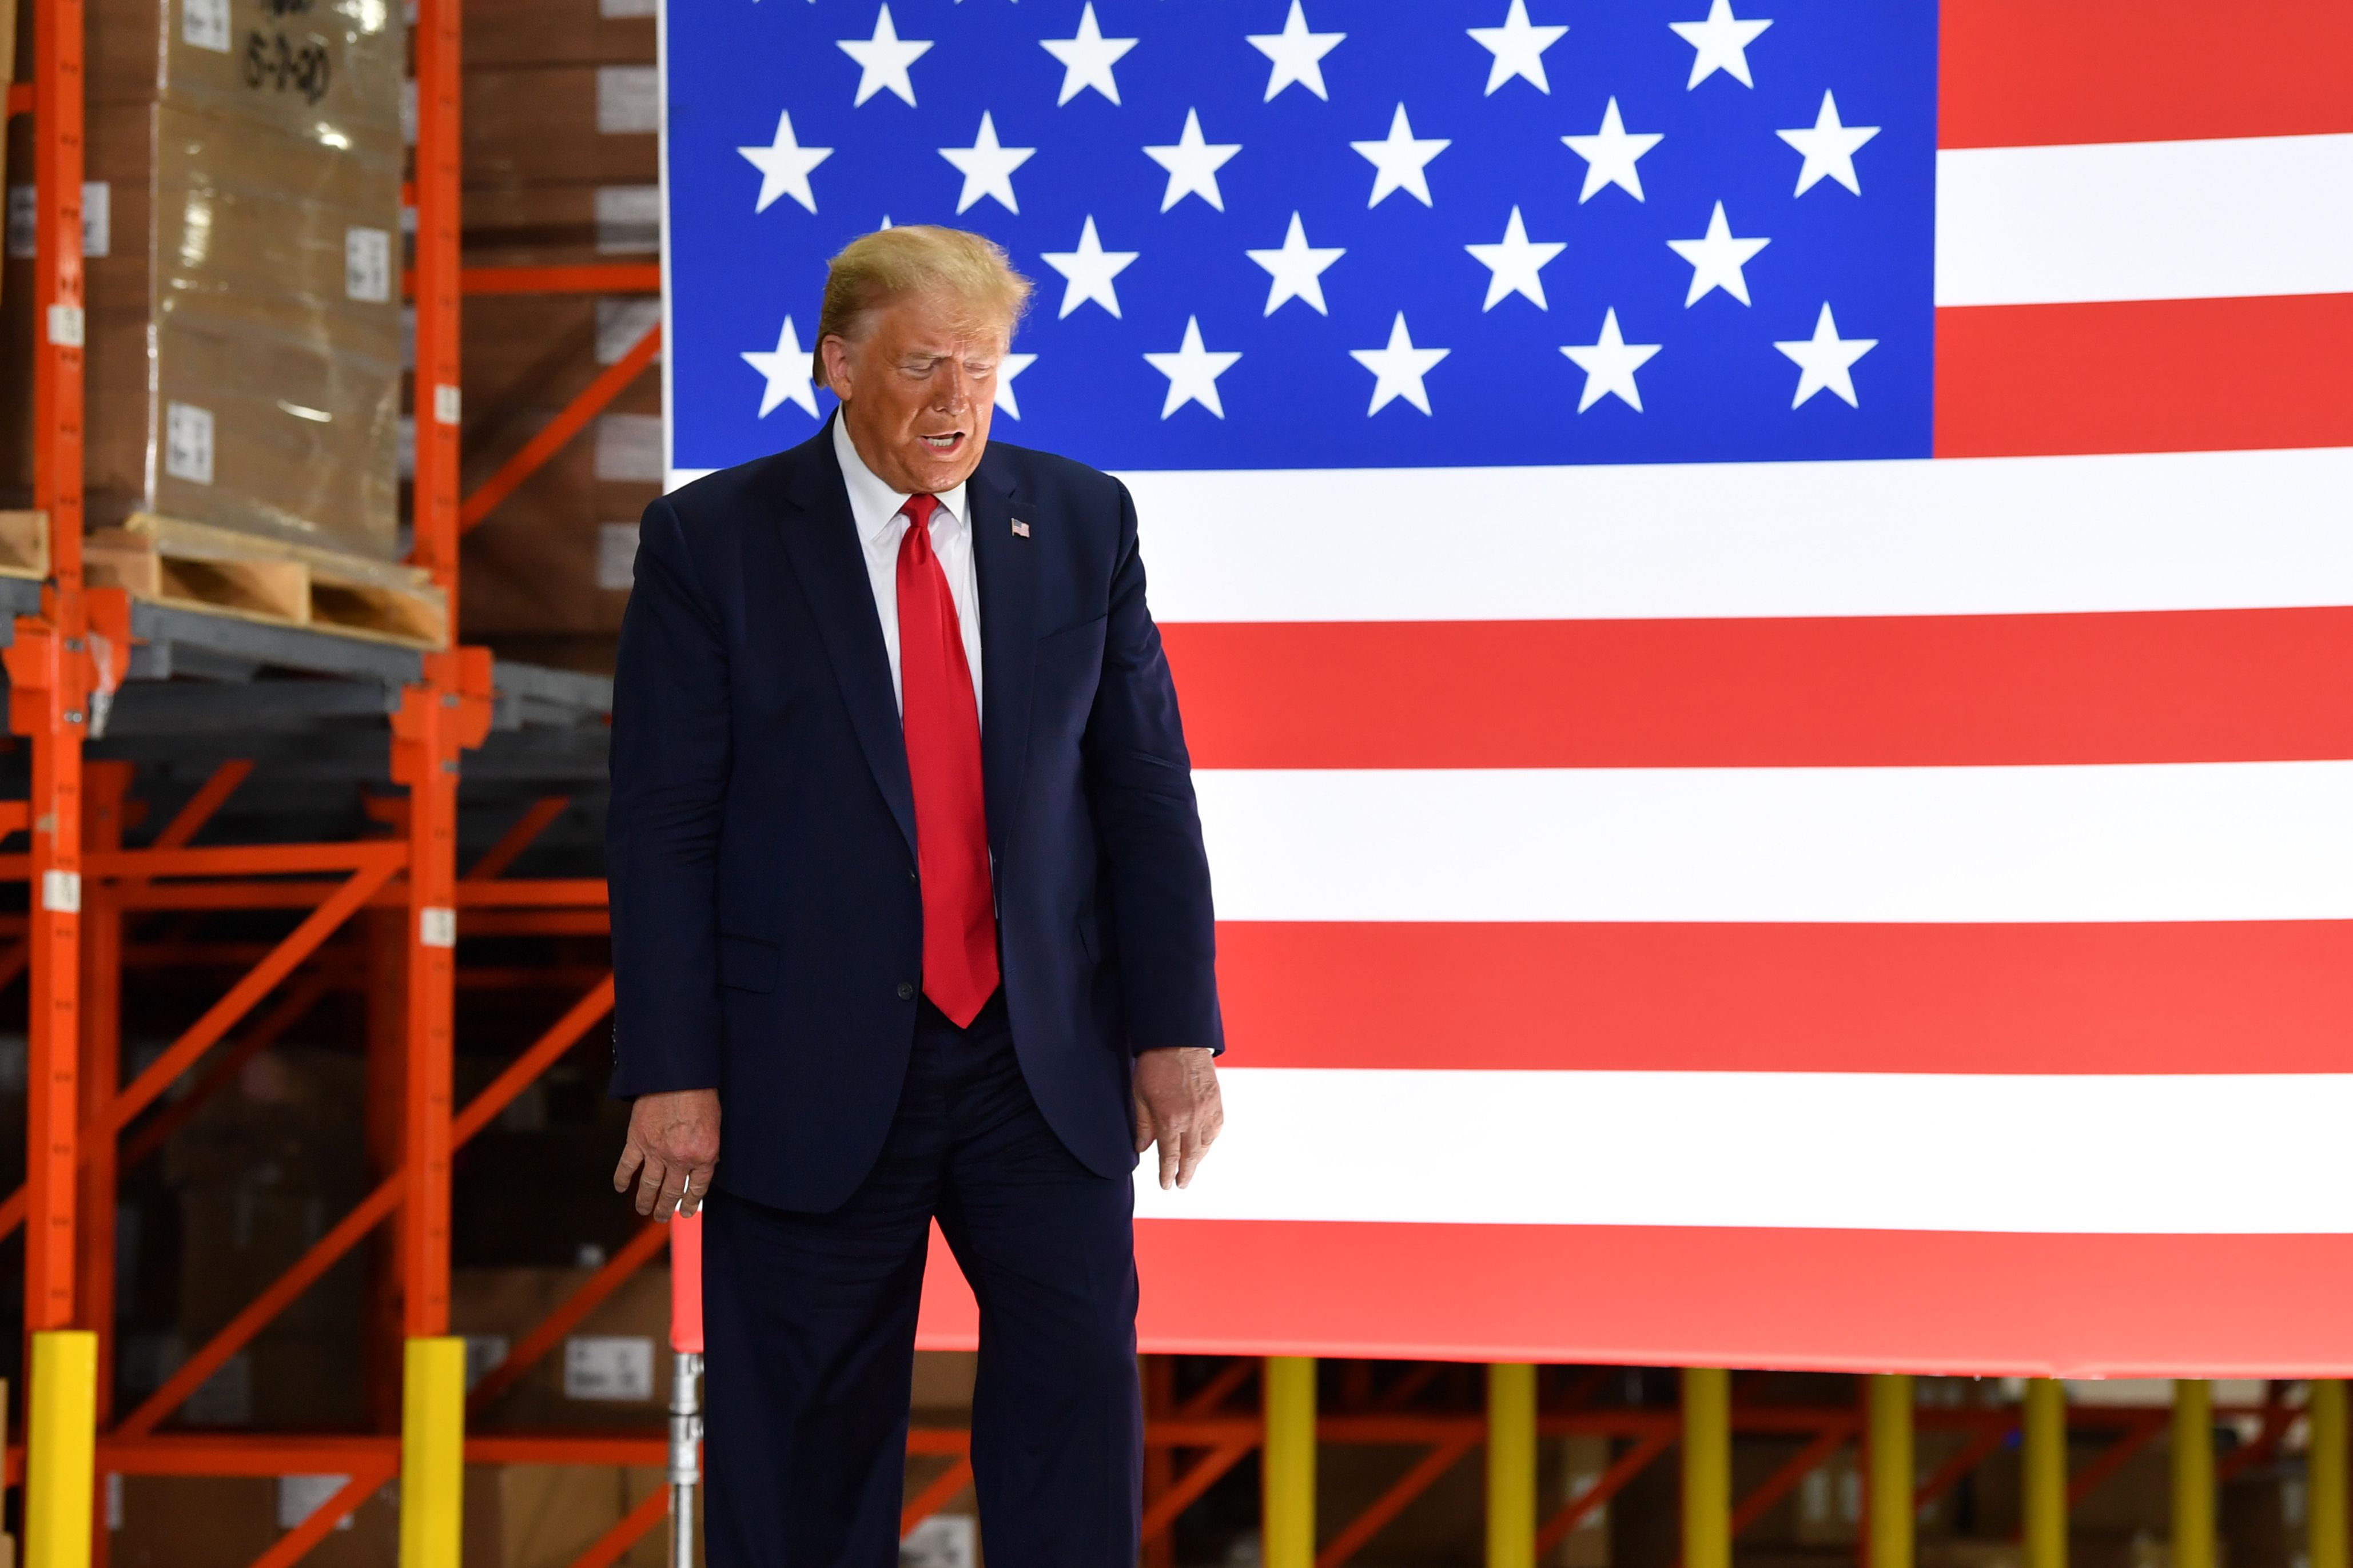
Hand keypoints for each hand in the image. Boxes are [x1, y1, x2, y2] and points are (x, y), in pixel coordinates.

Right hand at [613, 1089, 721, 1218]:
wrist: (678, 1076)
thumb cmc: (701, 1095)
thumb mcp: (715, 1126)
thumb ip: (707, 1148)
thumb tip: (702, 1165)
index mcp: (704, 1156)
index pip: (697, 1188)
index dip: (690, 1203)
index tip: (686, 1212)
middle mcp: (680, 1159)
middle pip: (672, 1191)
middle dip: (666, 1208)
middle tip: (662, 1217)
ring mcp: (656, 1152)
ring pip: (649, 1185)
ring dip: (645, 1201)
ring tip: (644, 1211)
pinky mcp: (637, 1140)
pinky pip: (627, 1166)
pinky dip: (622, 1179)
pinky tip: (621, 1188)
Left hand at [1132, 1047, 1221, 1190]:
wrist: (1178, 1040)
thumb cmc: (1154, 1065)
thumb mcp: (1140, 1095)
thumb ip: (1143, 1125)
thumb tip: (1142, 1149)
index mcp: (1170, 1120)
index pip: (1170, 1156)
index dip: (1167, 1173)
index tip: (1166, 1185)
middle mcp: (1192, 1119)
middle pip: (1190, 1156)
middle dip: (1185, 1173)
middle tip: (1181, 1184)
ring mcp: (1207, 1111)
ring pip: (1206, 1144)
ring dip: (1198, 1158)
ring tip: (1191, 1167)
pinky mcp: (1216, 1101)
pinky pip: (1216, 1129)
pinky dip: (1210, 1140)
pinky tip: (1204, 1144)